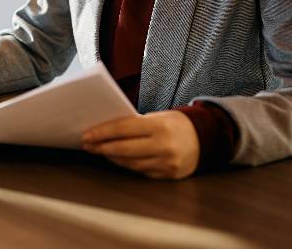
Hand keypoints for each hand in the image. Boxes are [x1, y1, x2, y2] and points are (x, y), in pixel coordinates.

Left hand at [81, 111, 199, 179]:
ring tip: (99, 150)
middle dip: (102, 147)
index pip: (123, 129)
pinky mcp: (168, 175)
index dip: (102, 132)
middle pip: (123, 149)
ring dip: (111, 157)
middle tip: (88, 144)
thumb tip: (105, 130)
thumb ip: (135, 124)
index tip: (87, 134)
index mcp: (160, 126)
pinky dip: (126, 165)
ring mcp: (167, 163)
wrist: (205, 139)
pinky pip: (140, 171)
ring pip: (130, 163)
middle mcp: (164, 146)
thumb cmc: (175, 124)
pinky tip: (117, 159)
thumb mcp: (158, 116)